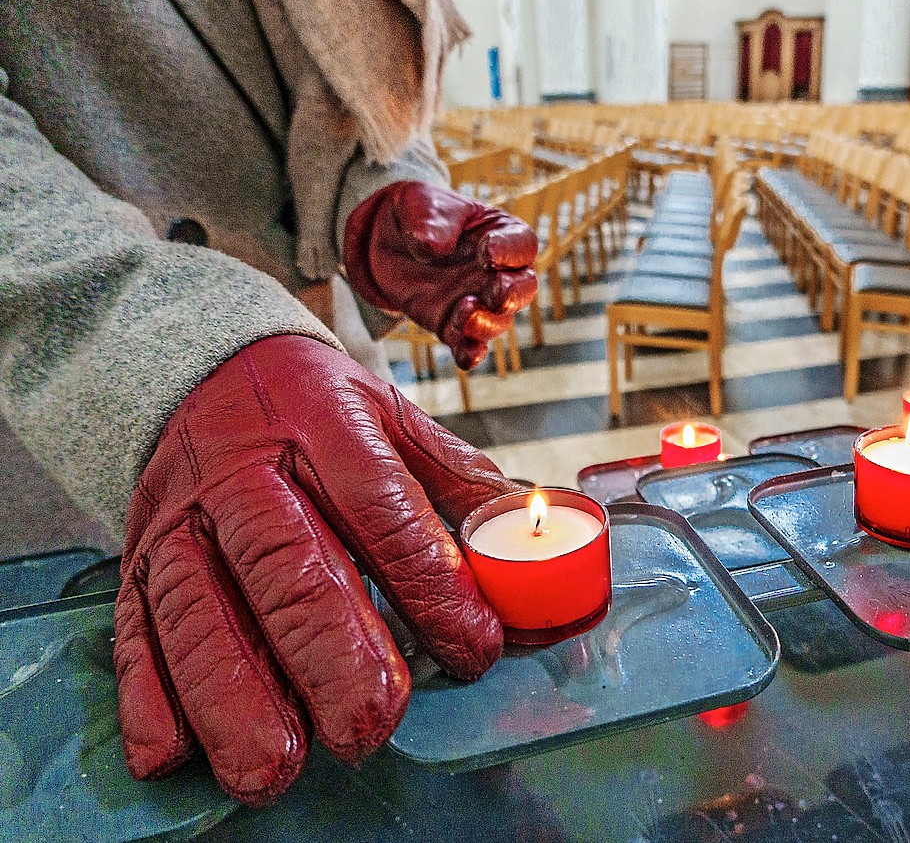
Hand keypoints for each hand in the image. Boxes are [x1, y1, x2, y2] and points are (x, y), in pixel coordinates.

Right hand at [114, 335, 511, 804]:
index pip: (385, 512)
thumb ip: (465, 490)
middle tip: (371, 723)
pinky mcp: (138, 563)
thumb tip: (544, 562)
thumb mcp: (396, 422)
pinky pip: (135, 634)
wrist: (202, 372)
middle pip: (288, 570)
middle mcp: (246, 474)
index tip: (475, 650)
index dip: (433, 588)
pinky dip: (150, 699)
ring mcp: (182, 521)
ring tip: (276, 766)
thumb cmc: (315, 414)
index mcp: (326, 427)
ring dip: (235, 698)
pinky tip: (175, 754)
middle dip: (330, 657)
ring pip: (200, 612)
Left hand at [343, 181, 537, 369]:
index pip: (521, 244)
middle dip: (513, 295)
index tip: (487, 253)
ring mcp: (478, 301)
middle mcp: (498, 272)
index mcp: (500, 234)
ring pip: (499, 321)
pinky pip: (469, 345)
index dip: (510, 252)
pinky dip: (470, 353)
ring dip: (486, 323)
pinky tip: (464, 357)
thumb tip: (433, 248)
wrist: (389, 240)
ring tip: (463, 314)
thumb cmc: (418, 213)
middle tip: (494, 292)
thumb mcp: (421, 203)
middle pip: (523, 288)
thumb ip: (432, 221)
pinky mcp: (453, 325)